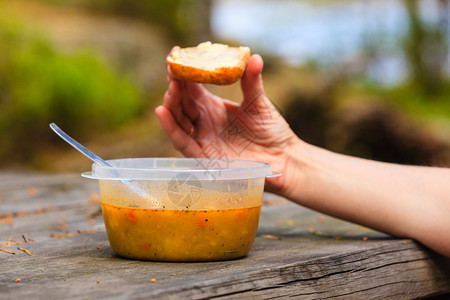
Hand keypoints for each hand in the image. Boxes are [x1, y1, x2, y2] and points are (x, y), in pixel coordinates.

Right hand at [156, 48, 296, 192]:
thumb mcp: (259, 103)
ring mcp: (202, 139)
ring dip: (171, 104)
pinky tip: (162, 112)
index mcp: (213, 107)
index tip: (177, 52)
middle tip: (172, 68)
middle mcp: (203, 122)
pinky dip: (171, 128)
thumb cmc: (271, 130)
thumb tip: (254, 57)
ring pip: (178, 120)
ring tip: (171, 87)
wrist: (282, 158)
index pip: (191, 87)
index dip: (183, 71)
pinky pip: (182, 142)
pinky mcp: (204, 156)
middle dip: (174, 85)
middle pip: (181, 103)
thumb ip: (252, 82)